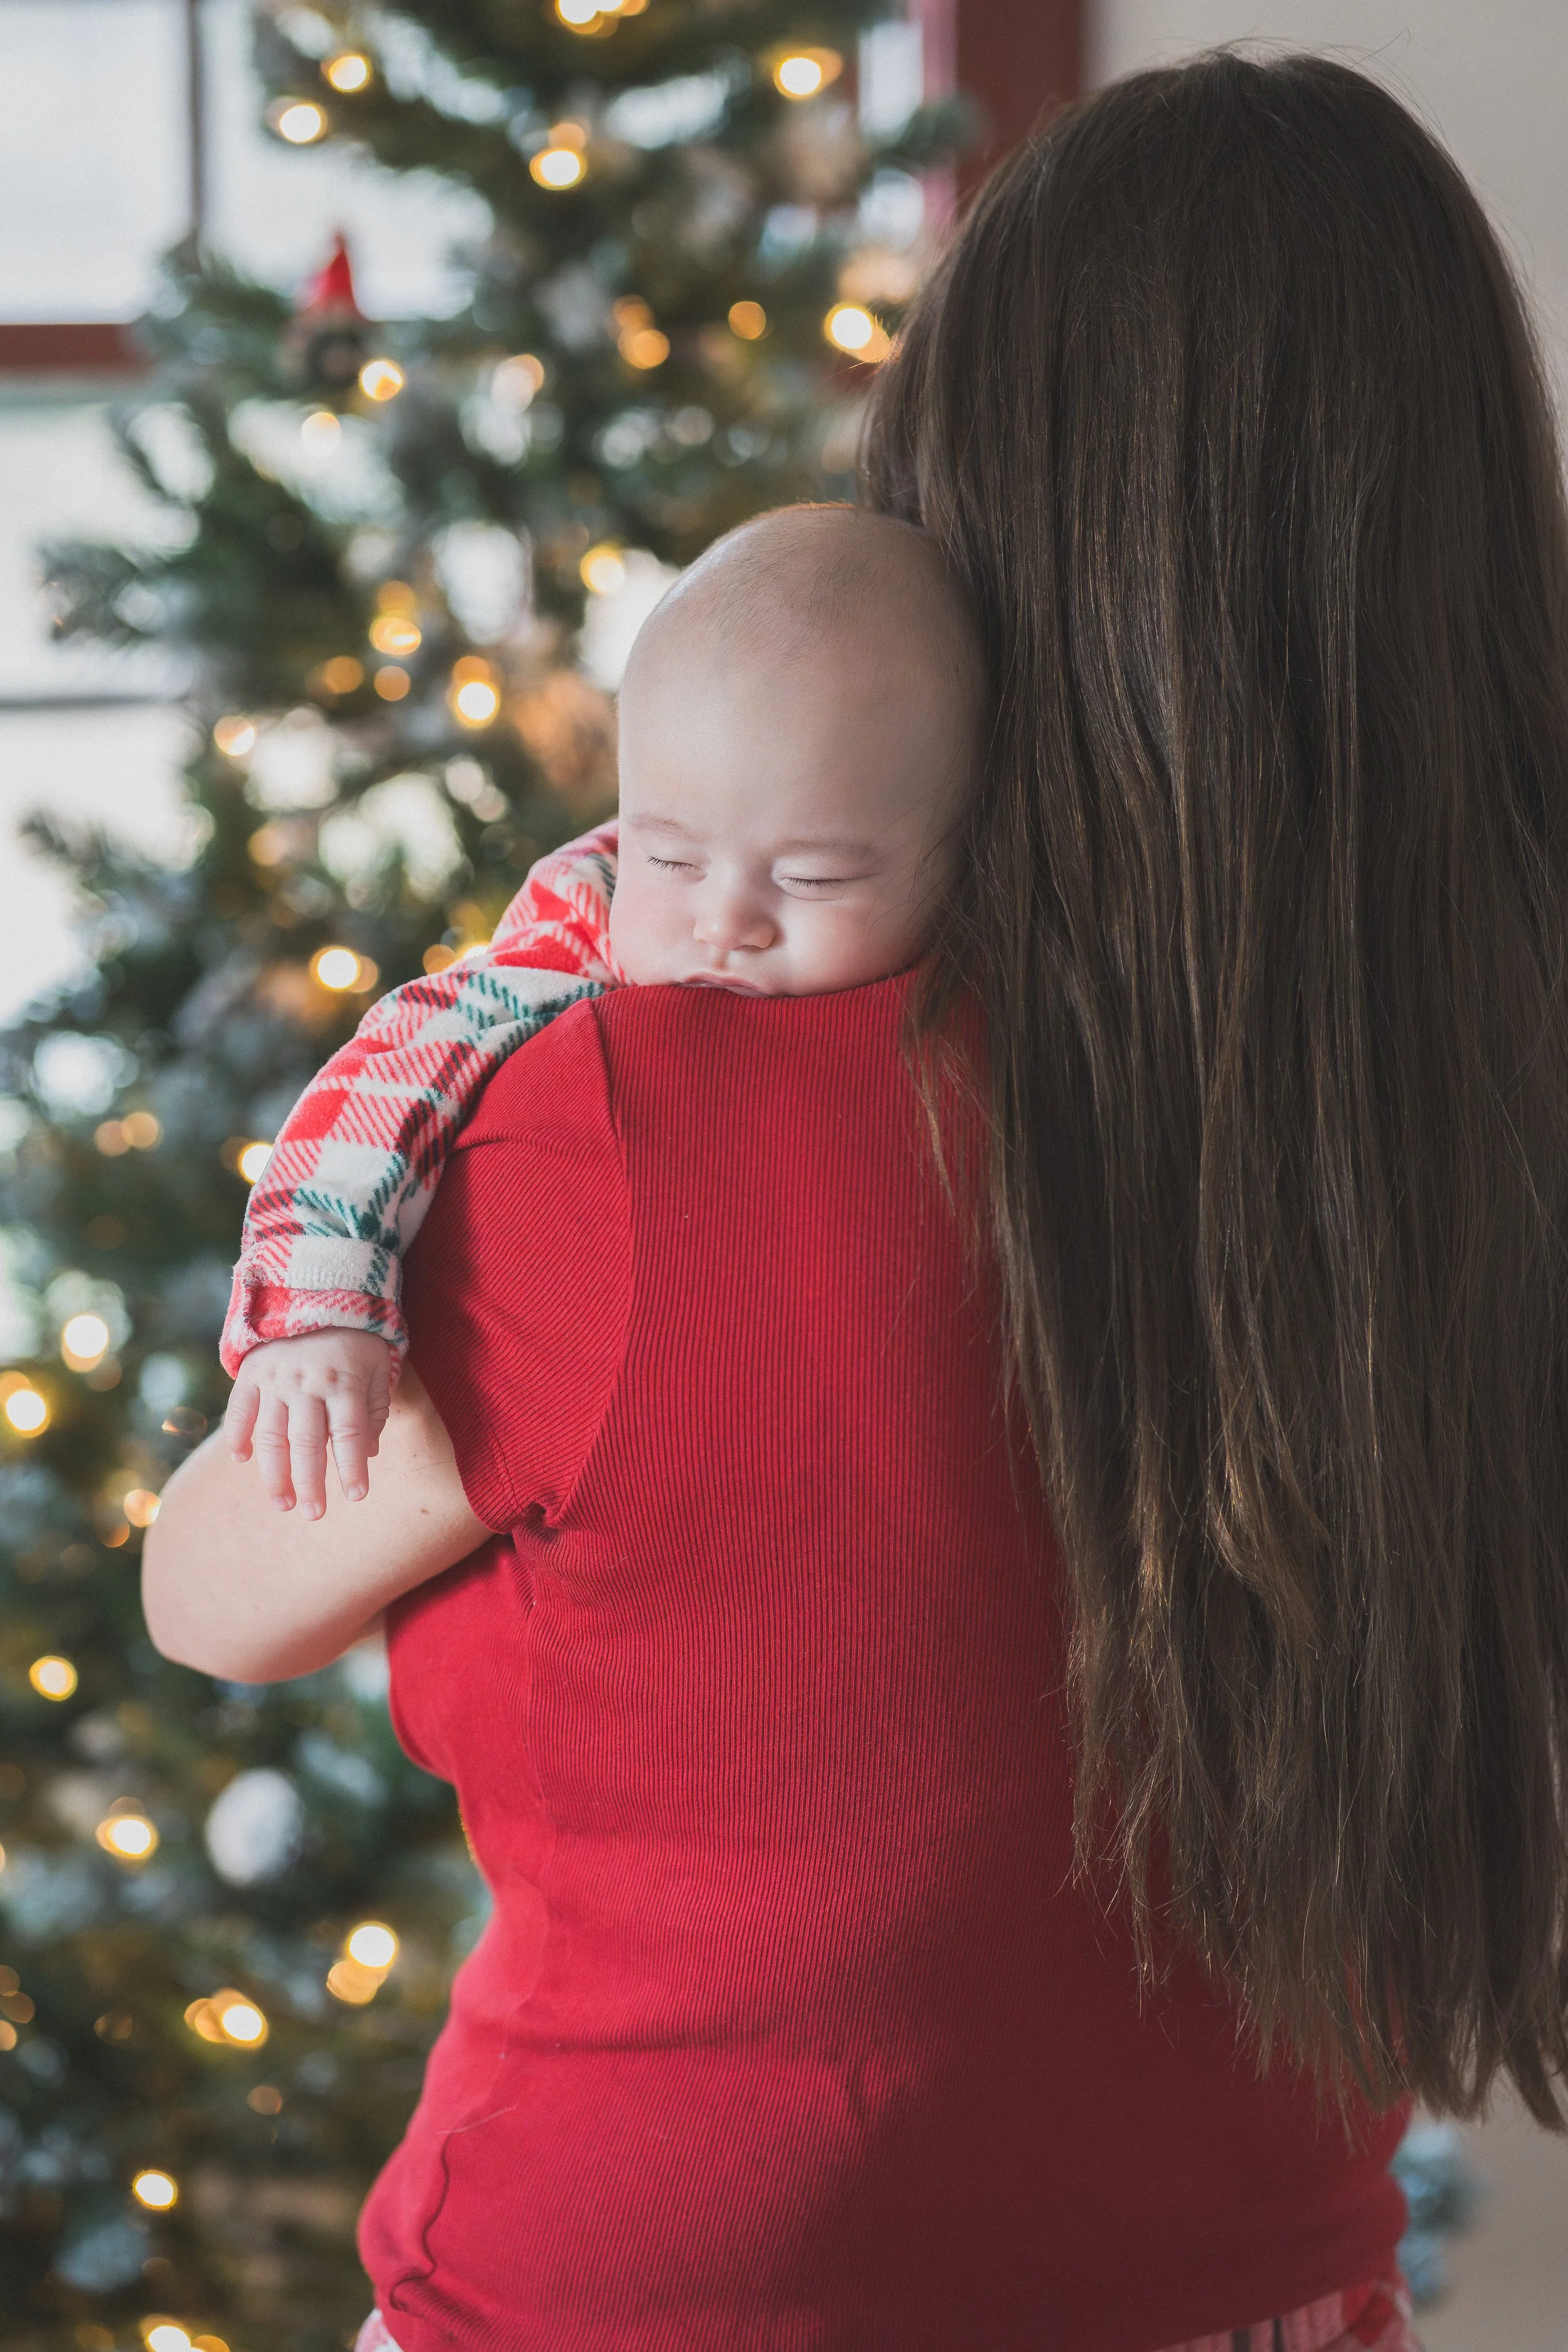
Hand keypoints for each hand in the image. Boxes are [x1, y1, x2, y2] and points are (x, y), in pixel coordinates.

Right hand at [223, 1332, 394, 1519]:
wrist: (314, 1291)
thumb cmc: (355, 1338)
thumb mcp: (378, 1365)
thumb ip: (375, 1409)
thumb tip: (366, 1453)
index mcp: (345, 1380)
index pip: (350, 1433)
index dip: (353, 1467)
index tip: (357, 1496)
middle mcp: (308, 1382)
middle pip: (308, 1441)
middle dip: (311, 1482)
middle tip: (314, 1514)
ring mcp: (275, 1378)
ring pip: (272, 1435)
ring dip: (275, 1474)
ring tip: (283, 1503)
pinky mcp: (251, 1373)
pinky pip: (239, 1410)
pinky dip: (238, 1437)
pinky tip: (243, 1461)